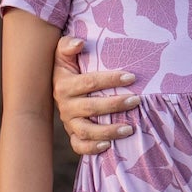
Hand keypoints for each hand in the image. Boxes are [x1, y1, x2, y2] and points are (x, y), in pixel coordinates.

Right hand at [51, 36, 139, 154]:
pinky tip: (109, 145)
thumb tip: (80, 43)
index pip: (89, 82)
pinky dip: (92, 148)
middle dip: (115, 105)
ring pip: (87, 131)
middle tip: (136, 100)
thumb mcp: (63, 53)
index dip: (111, 80)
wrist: (55, 87)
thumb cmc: (68, 66)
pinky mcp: (72, 134)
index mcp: (64, 85)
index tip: (132, 77)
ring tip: (130, 128)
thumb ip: (68, 45)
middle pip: (91, 107)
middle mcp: (65, 105)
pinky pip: (80, 146)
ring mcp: (68, 122)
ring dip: (108, 131)